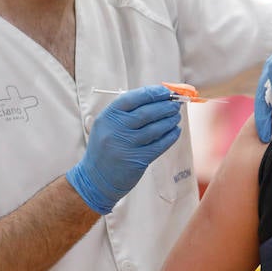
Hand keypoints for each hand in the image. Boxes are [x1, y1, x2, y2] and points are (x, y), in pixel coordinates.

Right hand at [67, 86, 181, 214]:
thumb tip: (155, 99)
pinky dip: (170, 137)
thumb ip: (126, 113)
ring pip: (155, 128)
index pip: (133, 98)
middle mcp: (116, 129)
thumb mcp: (106, 125)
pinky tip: (175, 131)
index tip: (165, 91)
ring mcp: (126, 145)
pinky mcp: (137, 160)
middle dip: (165, 106)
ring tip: (176, 116)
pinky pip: (159, 145)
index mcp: (108, 117)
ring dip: (169, 120)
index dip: (152, 93)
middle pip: (147, 112)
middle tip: (176, 103)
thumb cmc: (104, 149)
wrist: (95, 179)